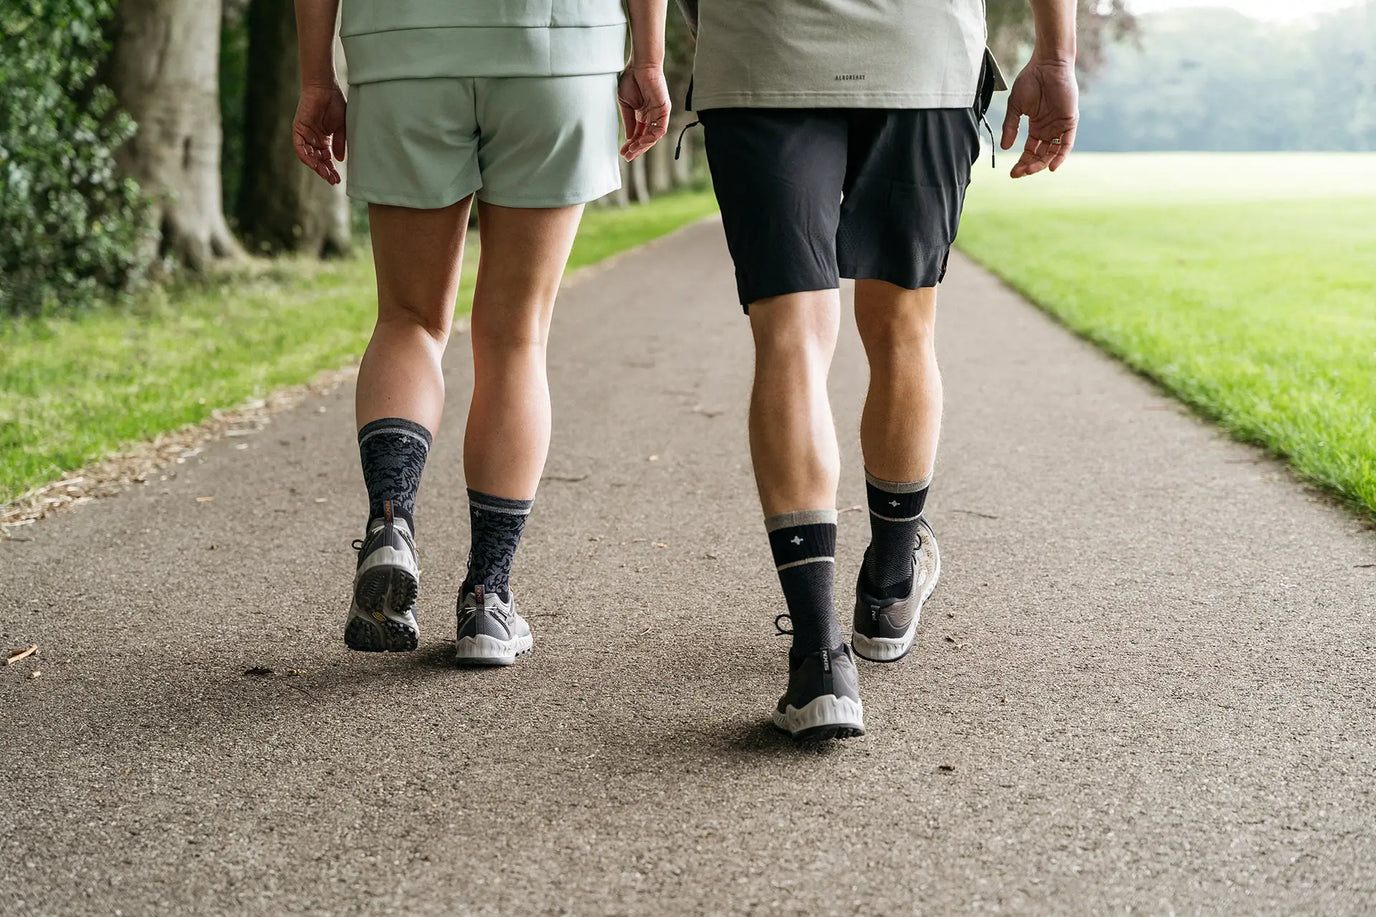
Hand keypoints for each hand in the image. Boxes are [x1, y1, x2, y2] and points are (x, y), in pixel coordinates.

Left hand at [293, 82, 346, 184]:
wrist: (325, 87)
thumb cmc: (335, 103)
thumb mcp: (342, 127)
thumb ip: (340, 143)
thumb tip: (339, 160)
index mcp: (324, 139)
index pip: (327, 159)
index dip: (332, 169)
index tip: (338, 180)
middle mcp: (314, 139)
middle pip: (318, 160)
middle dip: (325, 171)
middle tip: (333, 180)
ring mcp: (306, 134)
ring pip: (309, 156)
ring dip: (316, 166)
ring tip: (326, 175)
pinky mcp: (299, 129)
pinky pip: (300, 147)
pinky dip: (305, 156)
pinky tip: (313, 164)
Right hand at [617, 65, 670, 160]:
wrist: (640, 65)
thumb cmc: (632, 79)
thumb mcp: (626, 105)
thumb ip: (629, 122)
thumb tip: (630, 137)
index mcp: (642, 115)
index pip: (638, 135)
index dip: (631, 145)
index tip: (623, 152)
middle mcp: (652, 116)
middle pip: (646, 138)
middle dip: (637, 149)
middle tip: (627, 157)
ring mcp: (659, 114)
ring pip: (653, 136)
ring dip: (643, 145)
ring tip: (632, 151)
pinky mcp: (664, 110)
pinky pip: (660, 129)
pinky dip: (651, 137)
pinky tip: (641, 142)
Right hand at [1001, 58, 1077, 178]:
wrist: (1047, 64)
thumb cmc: (1030, 80)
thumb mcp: (1015, 107)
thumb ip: (1010, 127)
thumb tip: (1005, 147)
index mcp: (1036, 127)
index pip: (1030, 151)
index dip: (1021, 162)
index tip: (1011, 173)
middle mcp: (1049, 129)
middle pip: (1041, 155)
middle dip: (1030, 166)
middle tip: (1019, 173)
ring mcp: (1059, 126)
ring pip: (1053, 152)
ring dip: (1042, 164)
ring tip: (1030, 170)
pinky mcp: (1069, 121)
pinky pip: (1066, 144)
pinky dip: (1060, 156)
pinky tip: (1051, 167)